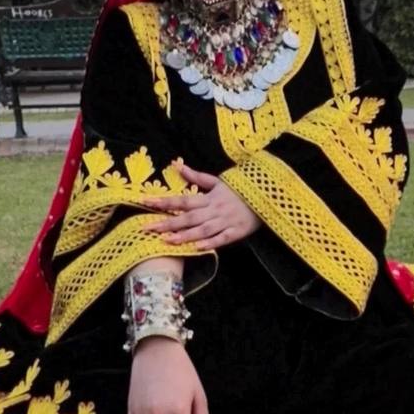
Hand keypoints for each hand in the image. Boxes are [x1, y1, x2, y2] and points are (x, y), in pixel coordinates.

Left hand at [145, 163, 260, 249]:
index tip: (146, 202)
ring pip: (202, 230)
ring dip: (184, 235)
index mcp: (209, 197)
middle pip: (187, 217)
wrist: (267, 195)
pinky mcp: (237, 232)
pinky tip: (197, 247)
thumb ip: (196, 177)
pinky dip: (210, 243)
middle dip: (167, 223)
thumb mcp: (218, 181)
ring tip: (166, 240)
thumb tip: (177, 165)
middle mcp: (214, 210)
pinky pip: (222, 239)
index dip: (164, 201)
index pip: (182, 200)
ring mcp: (225, 221)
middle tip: (147, 228)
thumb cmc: (240, 189)